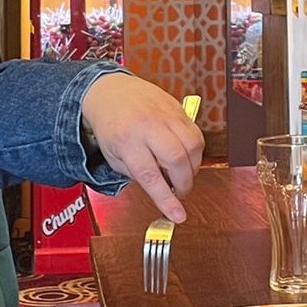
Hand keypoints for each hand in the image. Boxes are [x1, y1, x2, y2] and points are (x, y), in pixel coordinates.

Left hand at [82, 73, 203, 222]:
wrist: (110, 91)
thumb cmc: (110, 125)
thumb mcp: (113, 156)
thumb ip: (137, 174)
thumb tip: (162, 189)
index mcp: (126, 141)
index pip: (150, 176)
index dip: (167, 199)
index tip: (177, 215)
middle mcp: (147, 126)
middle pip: (177, 160)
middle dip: (184, 183)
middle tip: (179, 191)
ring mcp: (165, 115)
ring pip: (193, 146)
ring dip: (193, 168)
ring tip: (182, 173)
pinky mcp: (178, 109)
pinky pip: (196, 134)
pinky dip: (195, 151)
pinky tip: (185, 156)